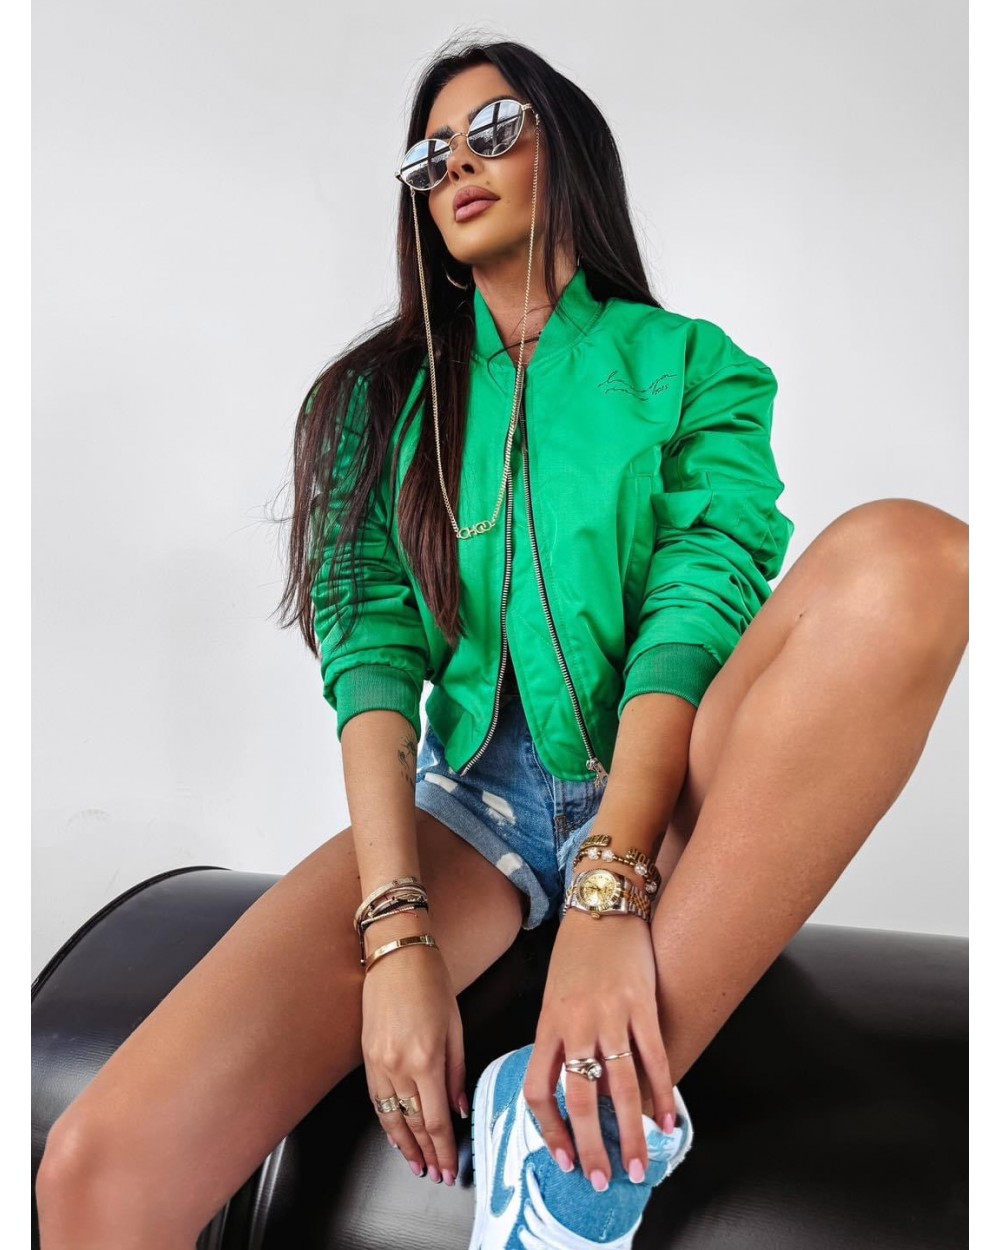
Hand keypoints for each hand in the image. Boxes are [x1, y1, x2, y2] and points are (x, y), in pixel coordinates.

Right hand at [361, 922, 466, 1185]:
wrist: (395, 952)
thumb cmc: (431, 980)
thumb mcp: (456, 1024)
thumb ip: (458, 1071)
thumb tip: (459, 1107)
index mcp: (426, 1059)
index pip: (436, 1120)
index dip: (444, 1149)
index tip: (449, 1169)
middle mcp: (399, 1066)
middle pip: (413, 1124)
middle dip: (426, 1154)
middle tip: (436, 1175)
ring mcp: (378, 1062)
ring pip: (391, 1118)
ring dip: (404, 1146)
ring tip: (416, 1165)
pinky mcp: (366, 1056)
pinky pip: (376, 1100)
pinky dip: (386, 1122)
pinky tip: (394, 1134)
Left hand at [523, 904, 675, 1190]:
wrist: (603, 902)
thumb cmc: (578, 950)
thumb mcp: (556, 994)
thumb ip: (561, 1037)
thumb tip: (576, 1086)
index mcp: (548, 1023)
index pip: (540, 1089)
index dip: (550, 1129)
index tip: (561, 1156)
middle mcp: (575, 1023)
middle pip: (580, 1097)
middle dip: (591, 1146)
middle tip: (602, 1178)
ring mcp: (610, 1014)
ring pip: (620, 1087)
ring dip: (631, 1133)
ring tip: (640, 1165)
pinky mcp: (641, 1003)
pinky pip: (654, 1058)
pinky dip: (663, 1094)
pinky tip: (669, 1121)